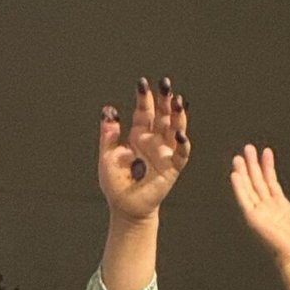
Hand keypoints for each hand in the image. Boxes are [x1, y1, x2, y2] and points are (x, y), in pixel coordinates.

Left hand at [98, 78, 189, 217]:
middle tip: (165, 83)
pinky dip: (182, 145)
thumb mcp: (107, 155)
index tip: (143, 83)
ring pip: (175, 130)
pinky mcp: (172, 168)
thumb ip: (108, 134)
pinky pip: (181, 154)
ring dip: (178, 116)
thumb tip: (109, 111)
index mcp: (139, 135)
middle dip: (165, 100)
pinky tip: (180, 135)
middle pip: (163, 116)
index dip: (144, 98)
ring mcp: (165, 153)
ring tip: (178, 102)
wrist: (125, 206)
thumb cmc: (116, 183)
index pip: (144, 111)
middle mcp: (154, 141)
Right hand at [230, 145, 289, 266]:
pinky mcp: (254, 219)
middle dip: (253, 165)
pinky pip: (244, 200)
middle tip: (248, 148)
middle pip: (258, 182)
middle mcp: (268, 210)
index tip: (266, 152)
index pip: (272, 183)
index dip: (268, 167)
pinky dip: (239, 187)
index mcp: (280, 208)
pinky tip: (235, 174)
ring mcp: (260, 214)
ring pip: (250, 188)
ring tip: (239, 157)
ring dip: (243, 172)